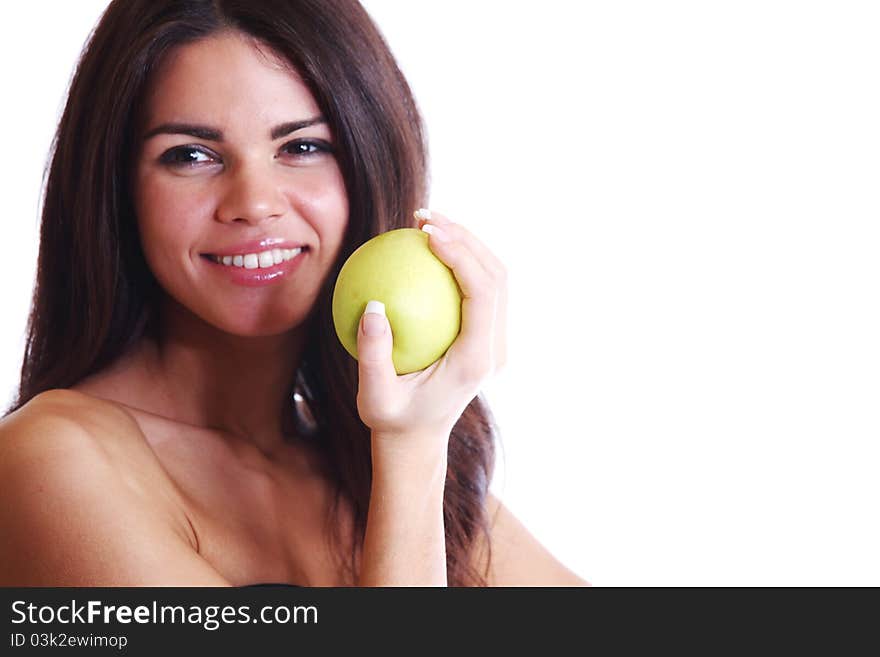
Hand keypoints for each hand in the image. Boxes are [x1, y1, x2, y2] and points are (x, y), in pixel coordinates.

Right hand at [355, 209, 506, 450]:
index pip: (482, 294)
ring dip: (466, 244)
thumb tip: (373, 304)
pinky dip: (458, 262)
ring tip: (425, 223)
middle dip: (466, 237)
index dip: (462, 255)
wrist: (417, 440)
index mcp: (476, 359)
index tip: (427, 234)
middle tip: (424, 217)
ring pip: (494, 277)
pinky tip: (424, 248)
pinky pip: (478, 288)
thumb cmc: (392, 419)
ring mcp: (494, 341)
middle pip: (497, 276)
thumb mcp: (373, 396)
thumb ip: (373, 354)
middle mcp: (494, 348)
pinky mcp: (484, 336)